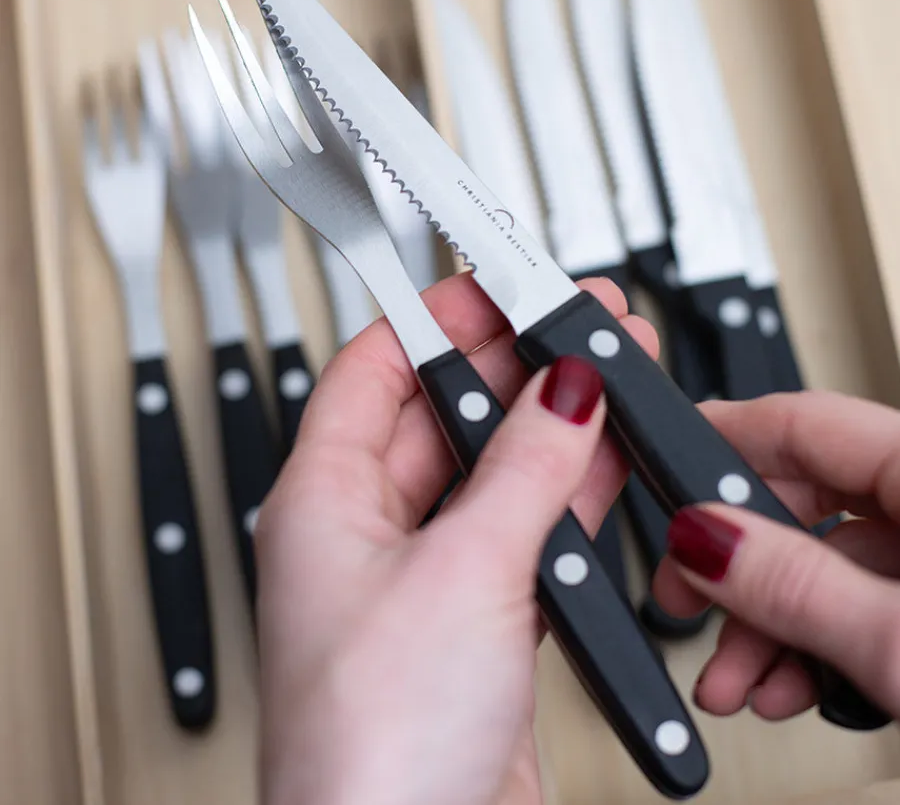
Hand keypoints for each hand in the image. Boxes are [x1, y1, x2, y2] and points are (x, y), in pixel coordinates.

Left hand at [254, 273, 657, 804]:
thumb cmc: (367, 752)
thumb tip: (561, 392)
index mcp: (322, 501)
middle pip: (441, 415)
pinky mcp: (477, 623)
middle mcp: (367, 534)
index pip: (372, 370)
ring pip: (490, 472)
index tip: (489, 287)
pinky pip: (522, 533)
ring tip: (602, 376)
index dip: (432, 321)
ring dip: (546, 426)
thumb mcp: (461, 572)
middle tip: (569, 325)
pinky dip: (562, 496)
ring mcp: (425, 578)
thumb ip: (523, 472)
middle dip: (509, 368)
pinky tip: (598, 461)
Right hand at [653, 390, 899, 722]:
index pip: (805, 421)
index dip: (722, 439)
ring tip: (734, 680)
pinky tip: (787, 687)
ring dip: (767, 621)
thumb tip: (704, 538)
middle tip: (682, 594)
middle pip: (807, 498)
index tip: (661, 460)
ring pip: (829, 562)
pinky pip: (863, 601)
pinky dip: (816, 643)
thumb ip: (798, 586)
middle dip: (733, 561)